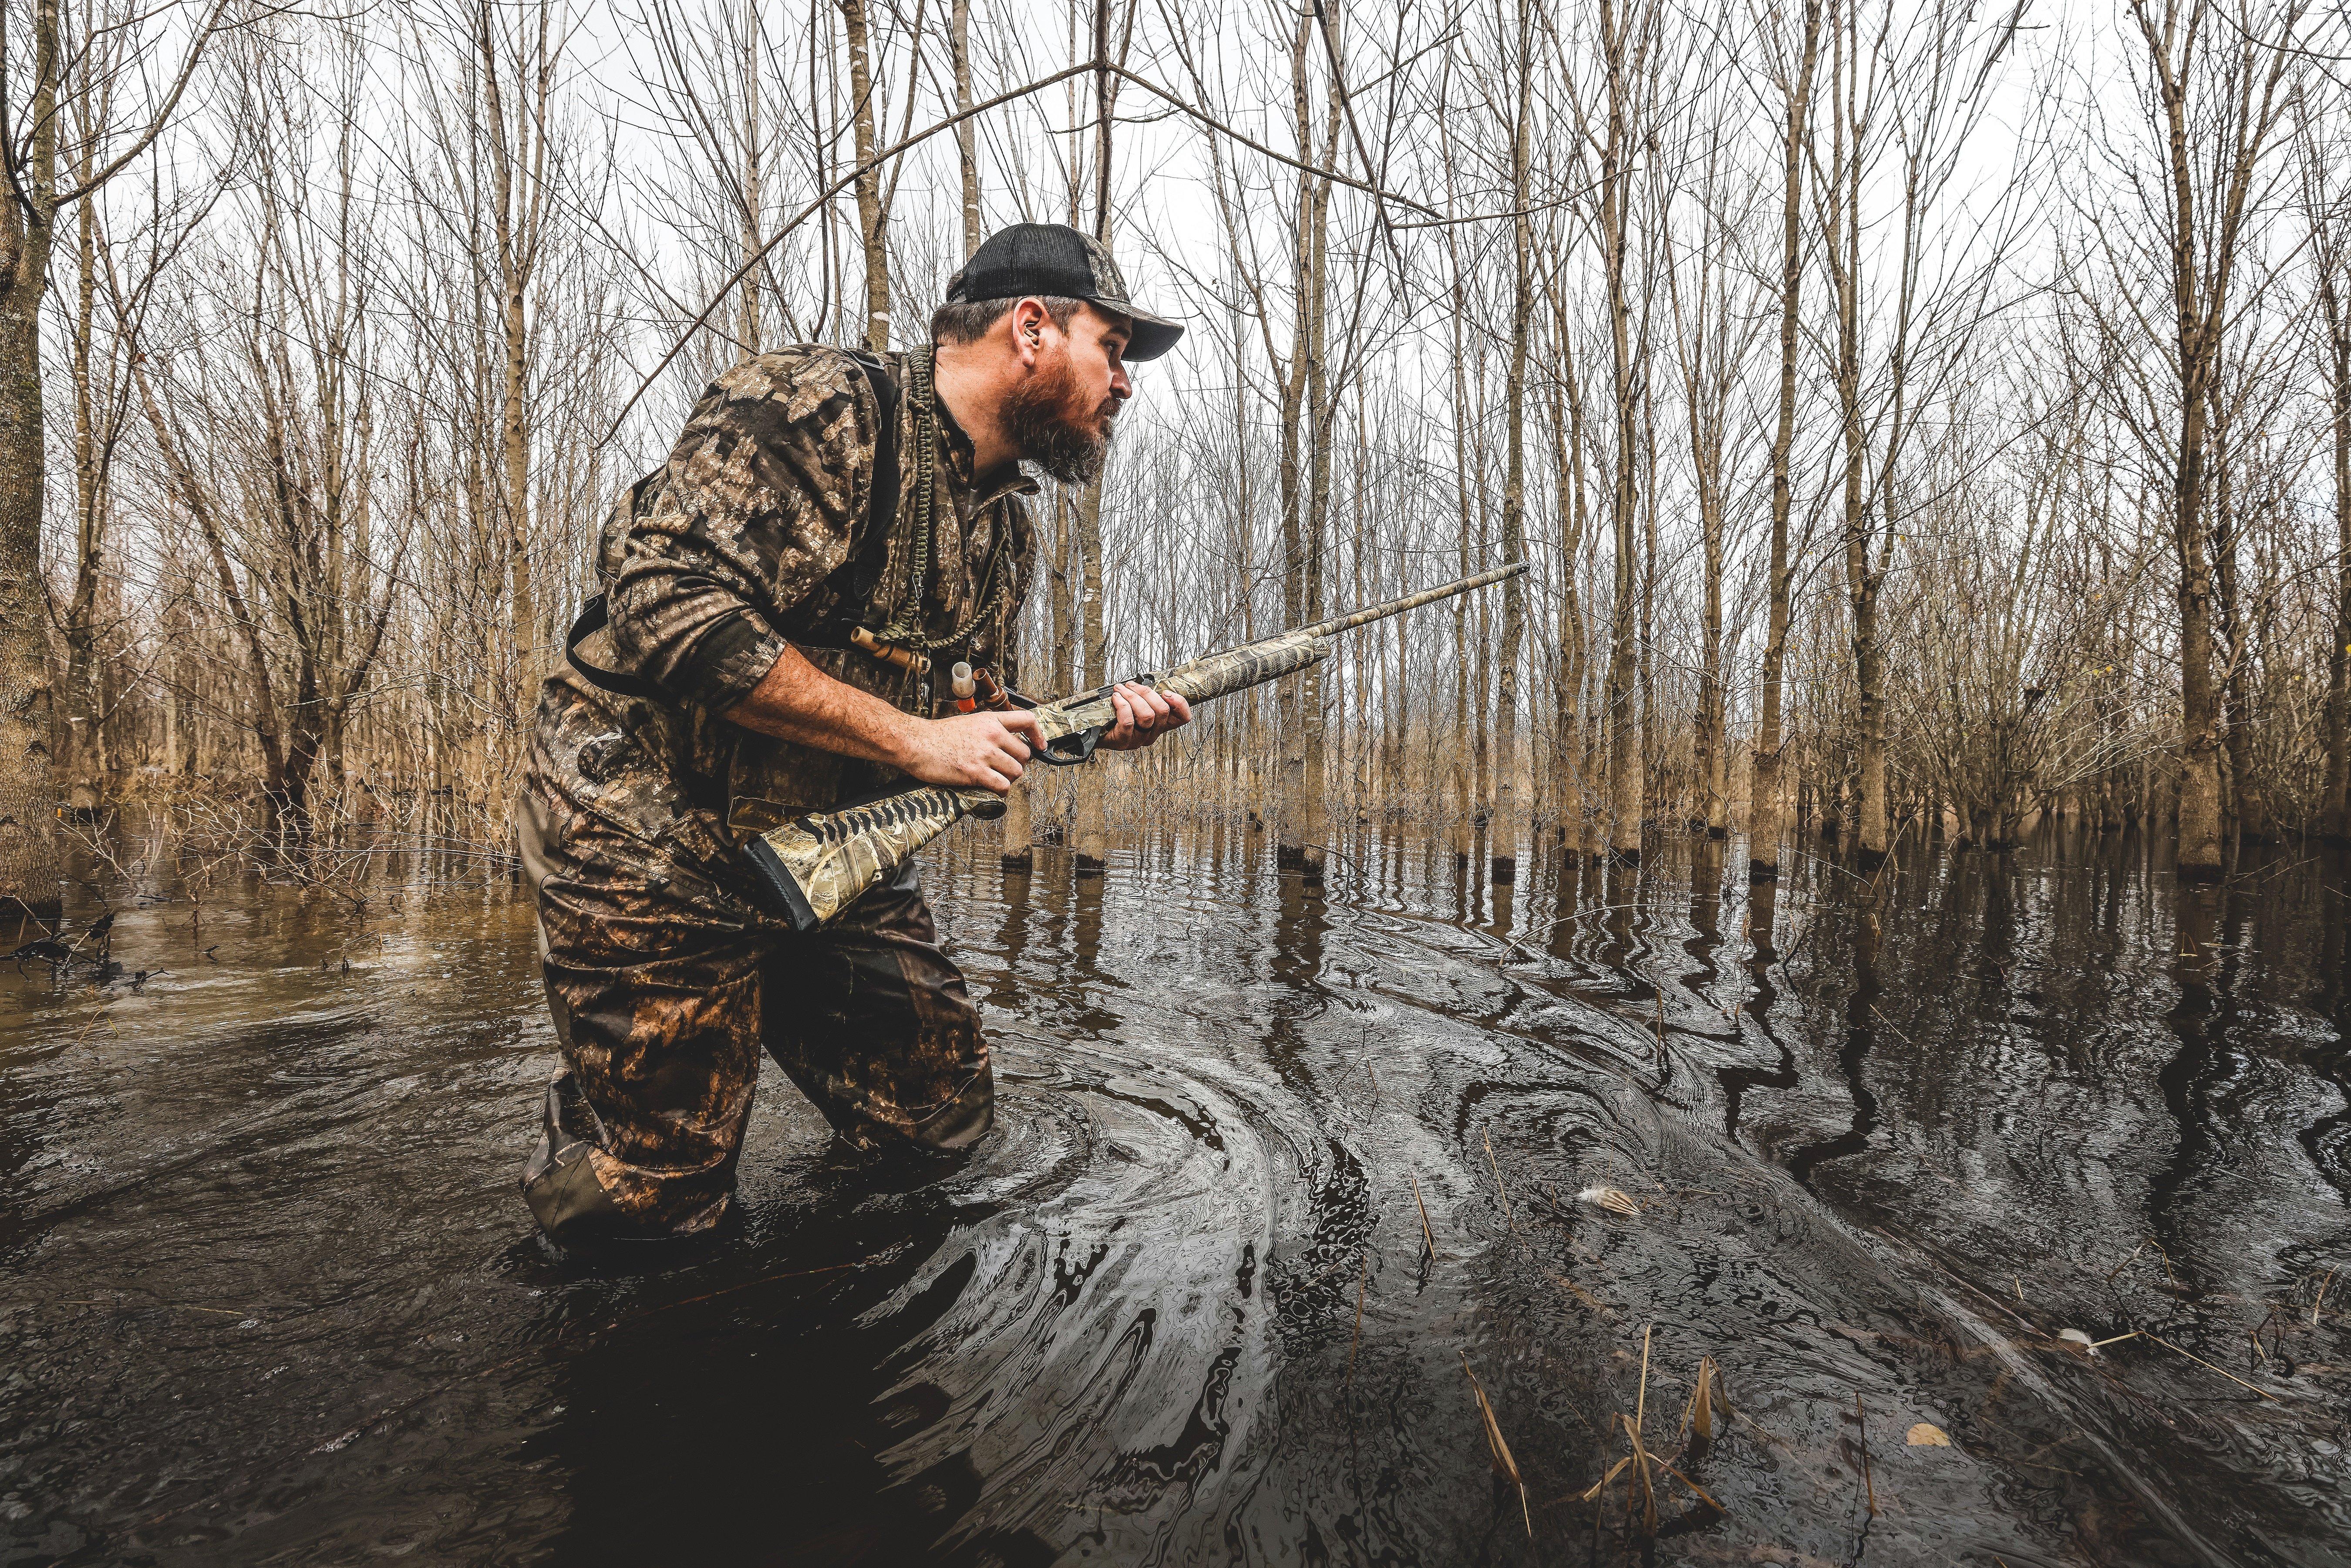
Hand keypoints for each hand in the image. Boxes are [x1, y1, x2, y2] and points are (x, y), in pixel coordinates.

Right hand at [894, 708, 1045, 791]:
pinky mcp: (976, 772)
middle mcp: (992, 734)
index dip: (1038, 734)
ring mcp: (985, 753)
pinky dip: (1001, 791)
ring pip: (1016, 772)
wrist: (916, 743)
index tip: (1041, 746)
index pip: (1027, 720)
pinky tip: (992, 788)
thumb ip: (989, 730)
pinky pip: (1003, 786)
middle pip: (1025, 754)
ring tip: (995, 778)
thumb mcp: (969, 723)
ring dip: (1008, 778)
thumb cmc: (938, 736)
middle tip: (1004, 768)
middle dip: (1018, 764)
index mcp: (990, 720)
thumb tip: (1006, 743)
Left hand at [1096, 681, 1190, 751]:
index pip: (1182, 718)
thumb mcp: (1135, 702)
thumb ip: (1146, 696)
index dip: (1180, 704)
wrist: (1094, 730)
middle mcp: (1152, 733)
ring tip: (1121, 690)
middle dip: (1146, 692)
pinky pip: (1128, 721)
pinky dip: (1122, 705)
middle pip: (1162, 711)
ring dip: (1132, 697)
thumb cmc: (1115, 714)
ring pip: (1147, 715)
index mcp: (1159, 723)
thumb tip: (1147, 682)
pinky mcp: (1123, 741)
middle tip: (1131, 685)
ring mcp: (1138, 739)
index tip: (1166, 692)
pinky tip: (1116, 698)